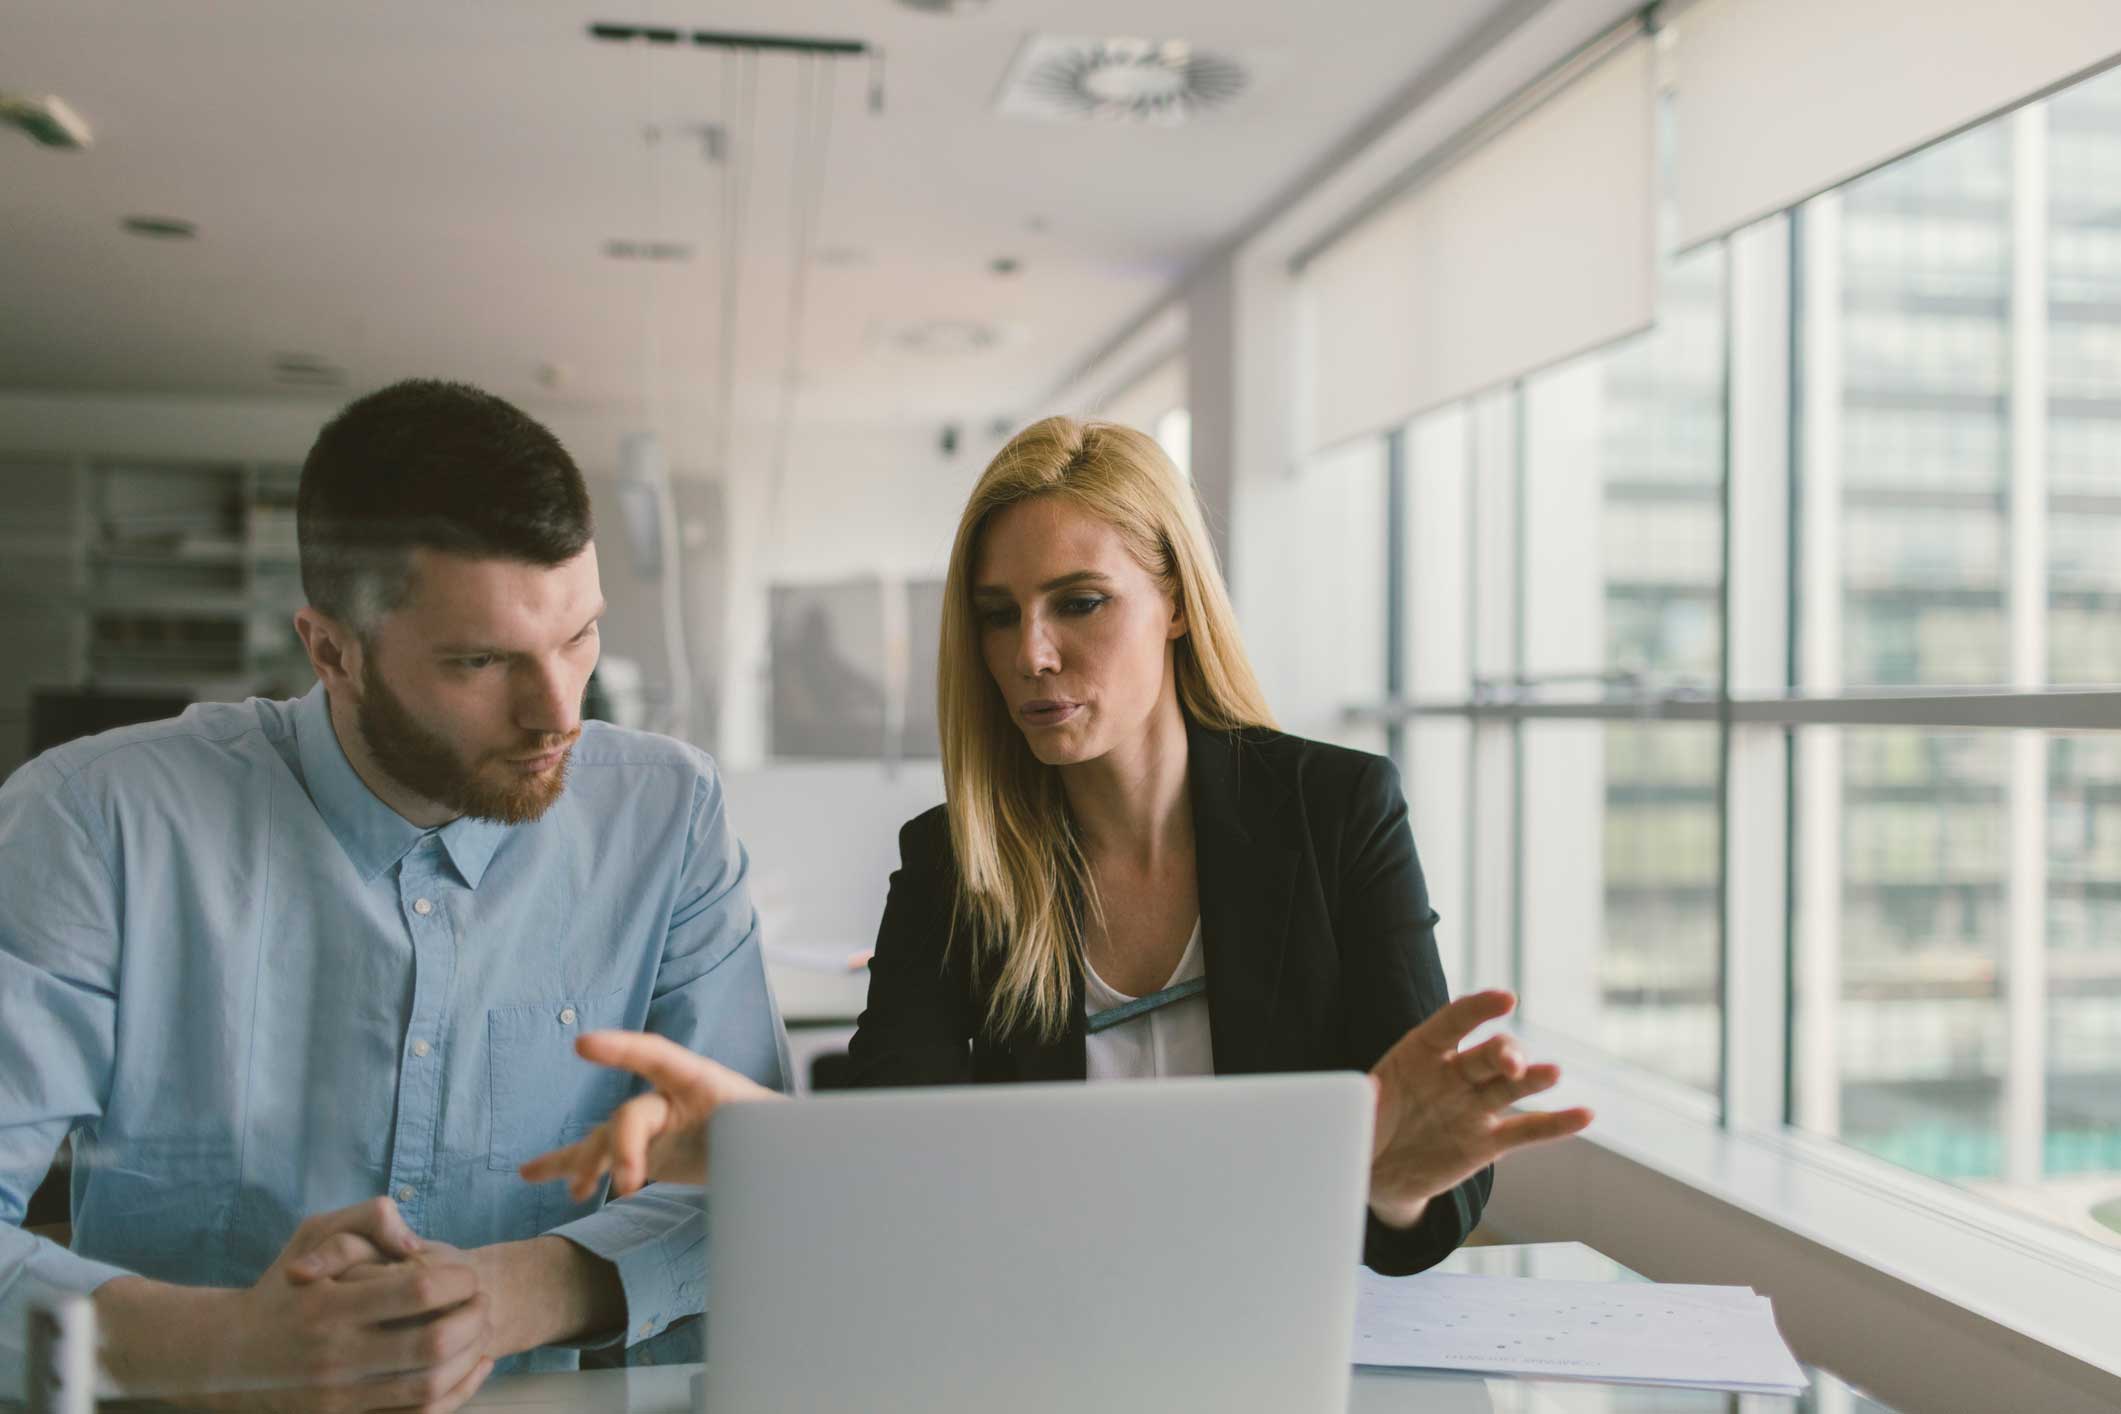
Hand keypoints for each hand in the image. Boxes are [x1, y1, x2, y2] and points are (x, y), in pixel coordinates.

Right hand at [96, 1198, 493, 1412]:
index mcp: (330, 1306)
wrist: (228, 1357)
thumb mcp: (314, 1235)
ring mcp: (340, 1397)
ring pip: (429, 1388)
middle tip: (484, 1303)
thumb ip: (368, 1219)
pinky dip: (454, 1395)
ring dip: (471, 1359)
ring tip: (483, 1332)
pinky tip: (472, 1368)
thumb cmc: (283, 1287)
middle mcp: (335, 1356)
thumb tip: (415, 1243)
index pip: (418, 1292)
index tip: (468, 1274)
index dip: (458, 1281)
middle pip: (433, 1345)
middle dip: (474, 1320)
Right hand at [518, 1030, 781, 1198]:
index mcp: (700, 1080)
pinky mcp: (643, 1152)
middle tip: (628, 1187)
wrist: (769, 1142)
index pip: (657, 1057)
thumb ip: (761, 1127)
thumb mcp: (772, 1123)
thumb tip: (783, 1142)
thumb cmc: (772, 1125)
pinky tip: (537, 1175)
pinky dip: (570, 1167)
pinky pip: (599, 1158)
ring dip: (585, 1163)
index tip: (583, 1045)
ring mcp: (651, 1126)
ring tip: (575, 1189)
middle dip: (624, 1148)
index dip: (622, 1050)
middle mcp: (667, 1098)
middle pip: (630, 1115)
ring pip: (604, 1138)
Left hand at [1366, 990, 1592, 1227]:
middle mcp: (1454, 1074)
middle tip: (1511, 1060)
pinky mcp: (1488, 1142)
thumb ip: (1364, 1098)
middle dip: (1503, 1053)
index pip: (1453, 1022)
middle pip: (1486, 1055)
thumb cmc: (1365, 1125)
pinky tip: (1584, 1115)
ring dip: (1533, 1079)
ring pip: (1510, 1088)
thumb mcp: (1356, 1109)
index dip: (1479, 1009)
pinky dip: (1556, 1123)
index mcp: (1420, 1052)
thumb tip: (1365, 1091)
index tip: (1506, 999)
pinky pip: (1526, 1131)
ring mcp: (1474, 1107)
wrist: (1378, 1171)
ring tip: (1552, 1074)